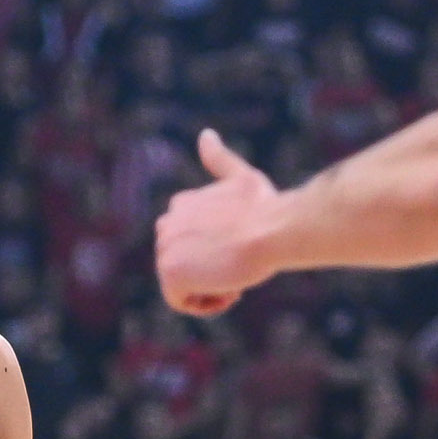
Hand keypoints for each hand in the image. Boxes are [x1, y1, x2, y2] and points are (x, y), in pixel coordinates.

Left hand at [153, 129, 282, 317]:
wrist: (272, 230)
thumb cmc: (265, 207)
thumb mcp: (241, 177)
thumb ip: (220, 160)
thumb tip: (205, 134)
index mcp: (181, 204)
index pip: (188, 240)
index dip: (215, 251)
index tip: (240, 252)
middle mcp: (167, 223)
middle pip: (185, 263)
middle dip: (211, 270)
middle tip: (241, 268)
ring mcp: (166, 249)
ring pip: (184, 283)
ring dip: (212, 287)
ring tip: (237, 278)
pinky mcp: (170, 273)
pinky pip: (179, 302)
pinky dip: (206, 304)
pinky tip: (230, 292)